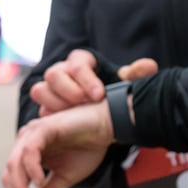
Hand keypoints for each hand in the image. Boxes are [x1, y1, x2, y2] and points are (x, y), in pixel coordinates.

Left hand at [2, 103, 112, 187]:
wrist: (108, 127)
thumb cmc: (88, 148)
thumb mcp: (65, 178)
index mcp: (27, 154)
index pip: (12, 181)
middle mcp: (25, 142)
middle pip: (9, 175)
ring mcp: (32, 134)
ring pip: (15, 164)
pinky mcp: (44, 127)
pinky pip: (30, 150)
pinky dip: (31, 168)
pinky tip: (40, 182)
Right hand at [29, 50, 158, 115]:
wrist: (101, 113)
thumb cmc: (111, 94)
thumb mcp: (124, 85)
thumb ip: (135, 75)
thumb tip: (148, 65)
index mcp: (81, 62)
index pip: (77, 61)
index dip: (86, 78)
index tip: (99, 94)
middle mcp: (62, 73)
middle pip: (54, 74)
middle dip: (69, 90)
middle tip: (85, 105)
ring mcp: (50, 90)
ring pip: (40, 90)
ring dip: (56, 104)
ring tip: (75, 115)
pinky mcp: (45, 107)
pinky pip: (39, 110)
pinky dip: (50, 118)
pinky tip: (66, 126)